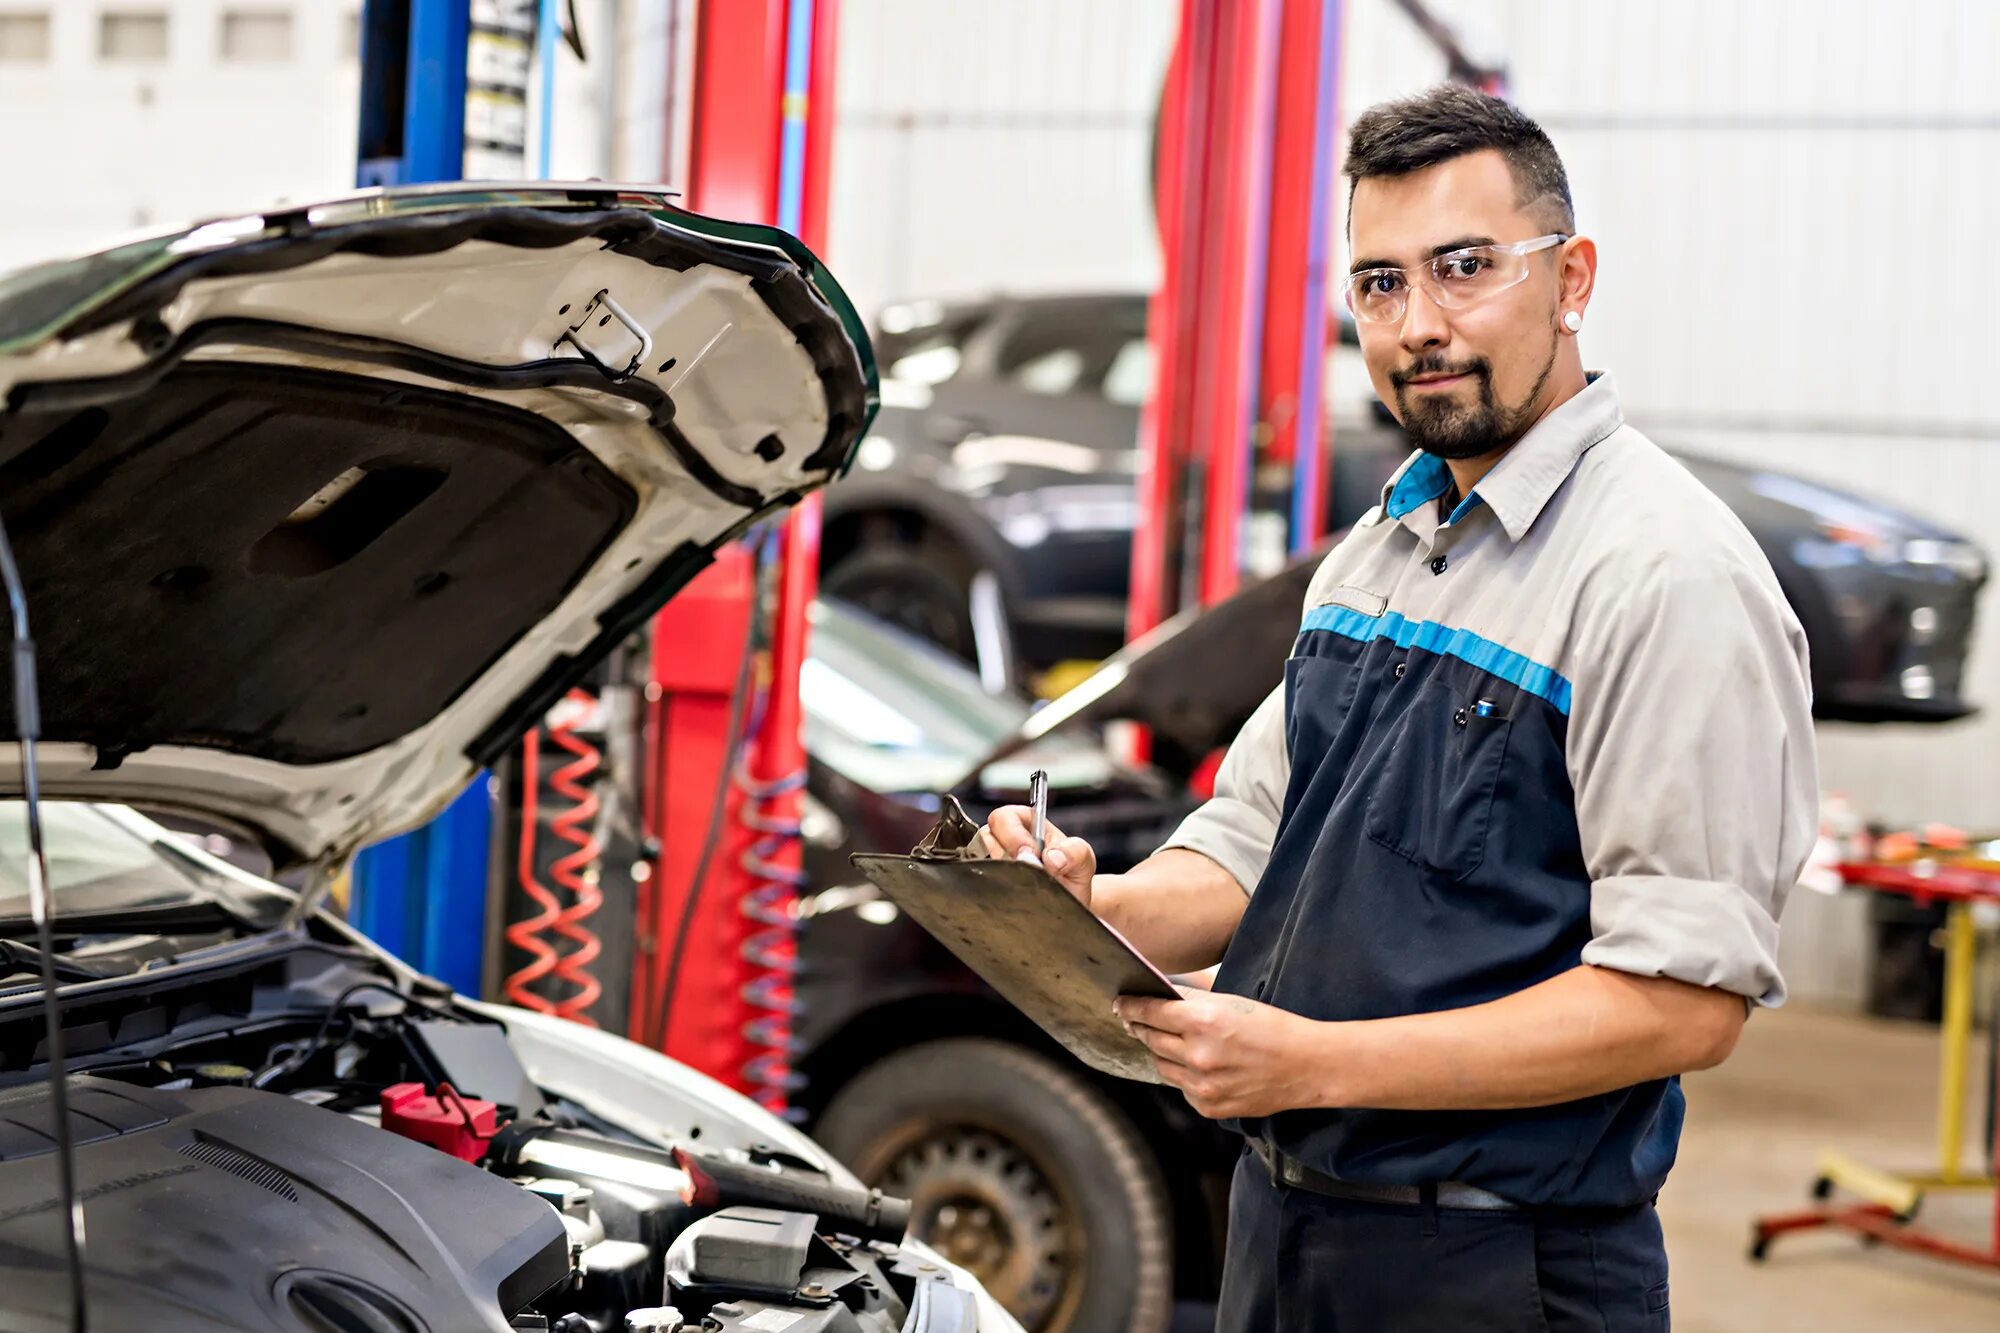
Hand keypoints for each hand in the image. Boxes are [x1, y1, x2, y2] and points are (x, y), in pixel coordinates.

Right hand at [979, 805, 1096, 906]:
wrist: (1067, 908)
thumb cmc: (1071, 877)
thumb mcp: (1083, 862)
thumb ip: (1076, 852)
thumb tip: (1053, 857)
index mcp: (1024, 823)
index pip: (1003, 817)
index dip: (1013, 835)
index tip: (1030, 855)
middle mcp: (1002, 840)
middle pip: (984, 838)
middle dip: (1004, 857)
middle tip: (1026, 874)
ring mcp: (991, 863)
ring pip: (977, 863)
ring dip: (999, 876)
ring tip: (1023, 887)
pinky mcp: (985, 886)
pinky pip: (977, 886)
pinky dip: (993, 893)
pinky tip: (1012, 898)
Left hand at [1115, 987, 1328, 1119]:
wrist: (1306, 1067)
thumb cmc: (1272, 1027)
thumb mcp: (1231, 1003)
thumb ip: (1191, 1002)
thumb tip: (1158, 997)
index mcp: (1203, 1022)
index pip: (1150, 1012)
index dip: (1131, 1006)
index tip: (1120, 1003)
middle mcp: (1198, 1056)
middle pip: (1150, 1039)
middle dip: (1141, 1027)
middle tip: (1136, 1020)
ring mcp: (1202, 1086)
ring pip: (1161, 1065)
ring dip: (1162, 1052)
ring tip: (1173, 1042)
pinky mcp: (1209, 1107)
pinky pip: (1181, 1088)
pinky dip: (1184, 1075)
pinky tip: (1200, 1066)